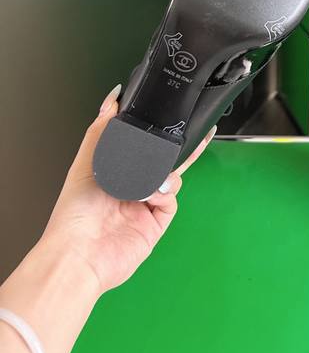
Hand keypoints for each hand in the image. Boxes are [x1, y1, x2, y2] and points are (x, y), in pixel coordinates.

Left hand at [42, 85, 214, 294]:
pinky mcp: (157, 220)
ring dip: (163, 172)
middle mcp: (131, 185)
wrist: (82, 252)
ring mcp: (146, 202)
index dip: (154, 131)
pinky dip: (164, 192)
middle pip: (162, 159)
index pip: (140, 144)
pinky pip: (172, 197)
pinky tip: (150, 194)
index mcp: (113, 170)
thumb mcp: (86, 162)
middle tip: (189, 132)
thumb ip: (102, 130)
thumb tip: (112, 100)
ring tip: (147, 180)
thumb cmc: (74, 213)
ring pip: (171, 175)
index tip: (169, 115)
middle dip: (176, 146)